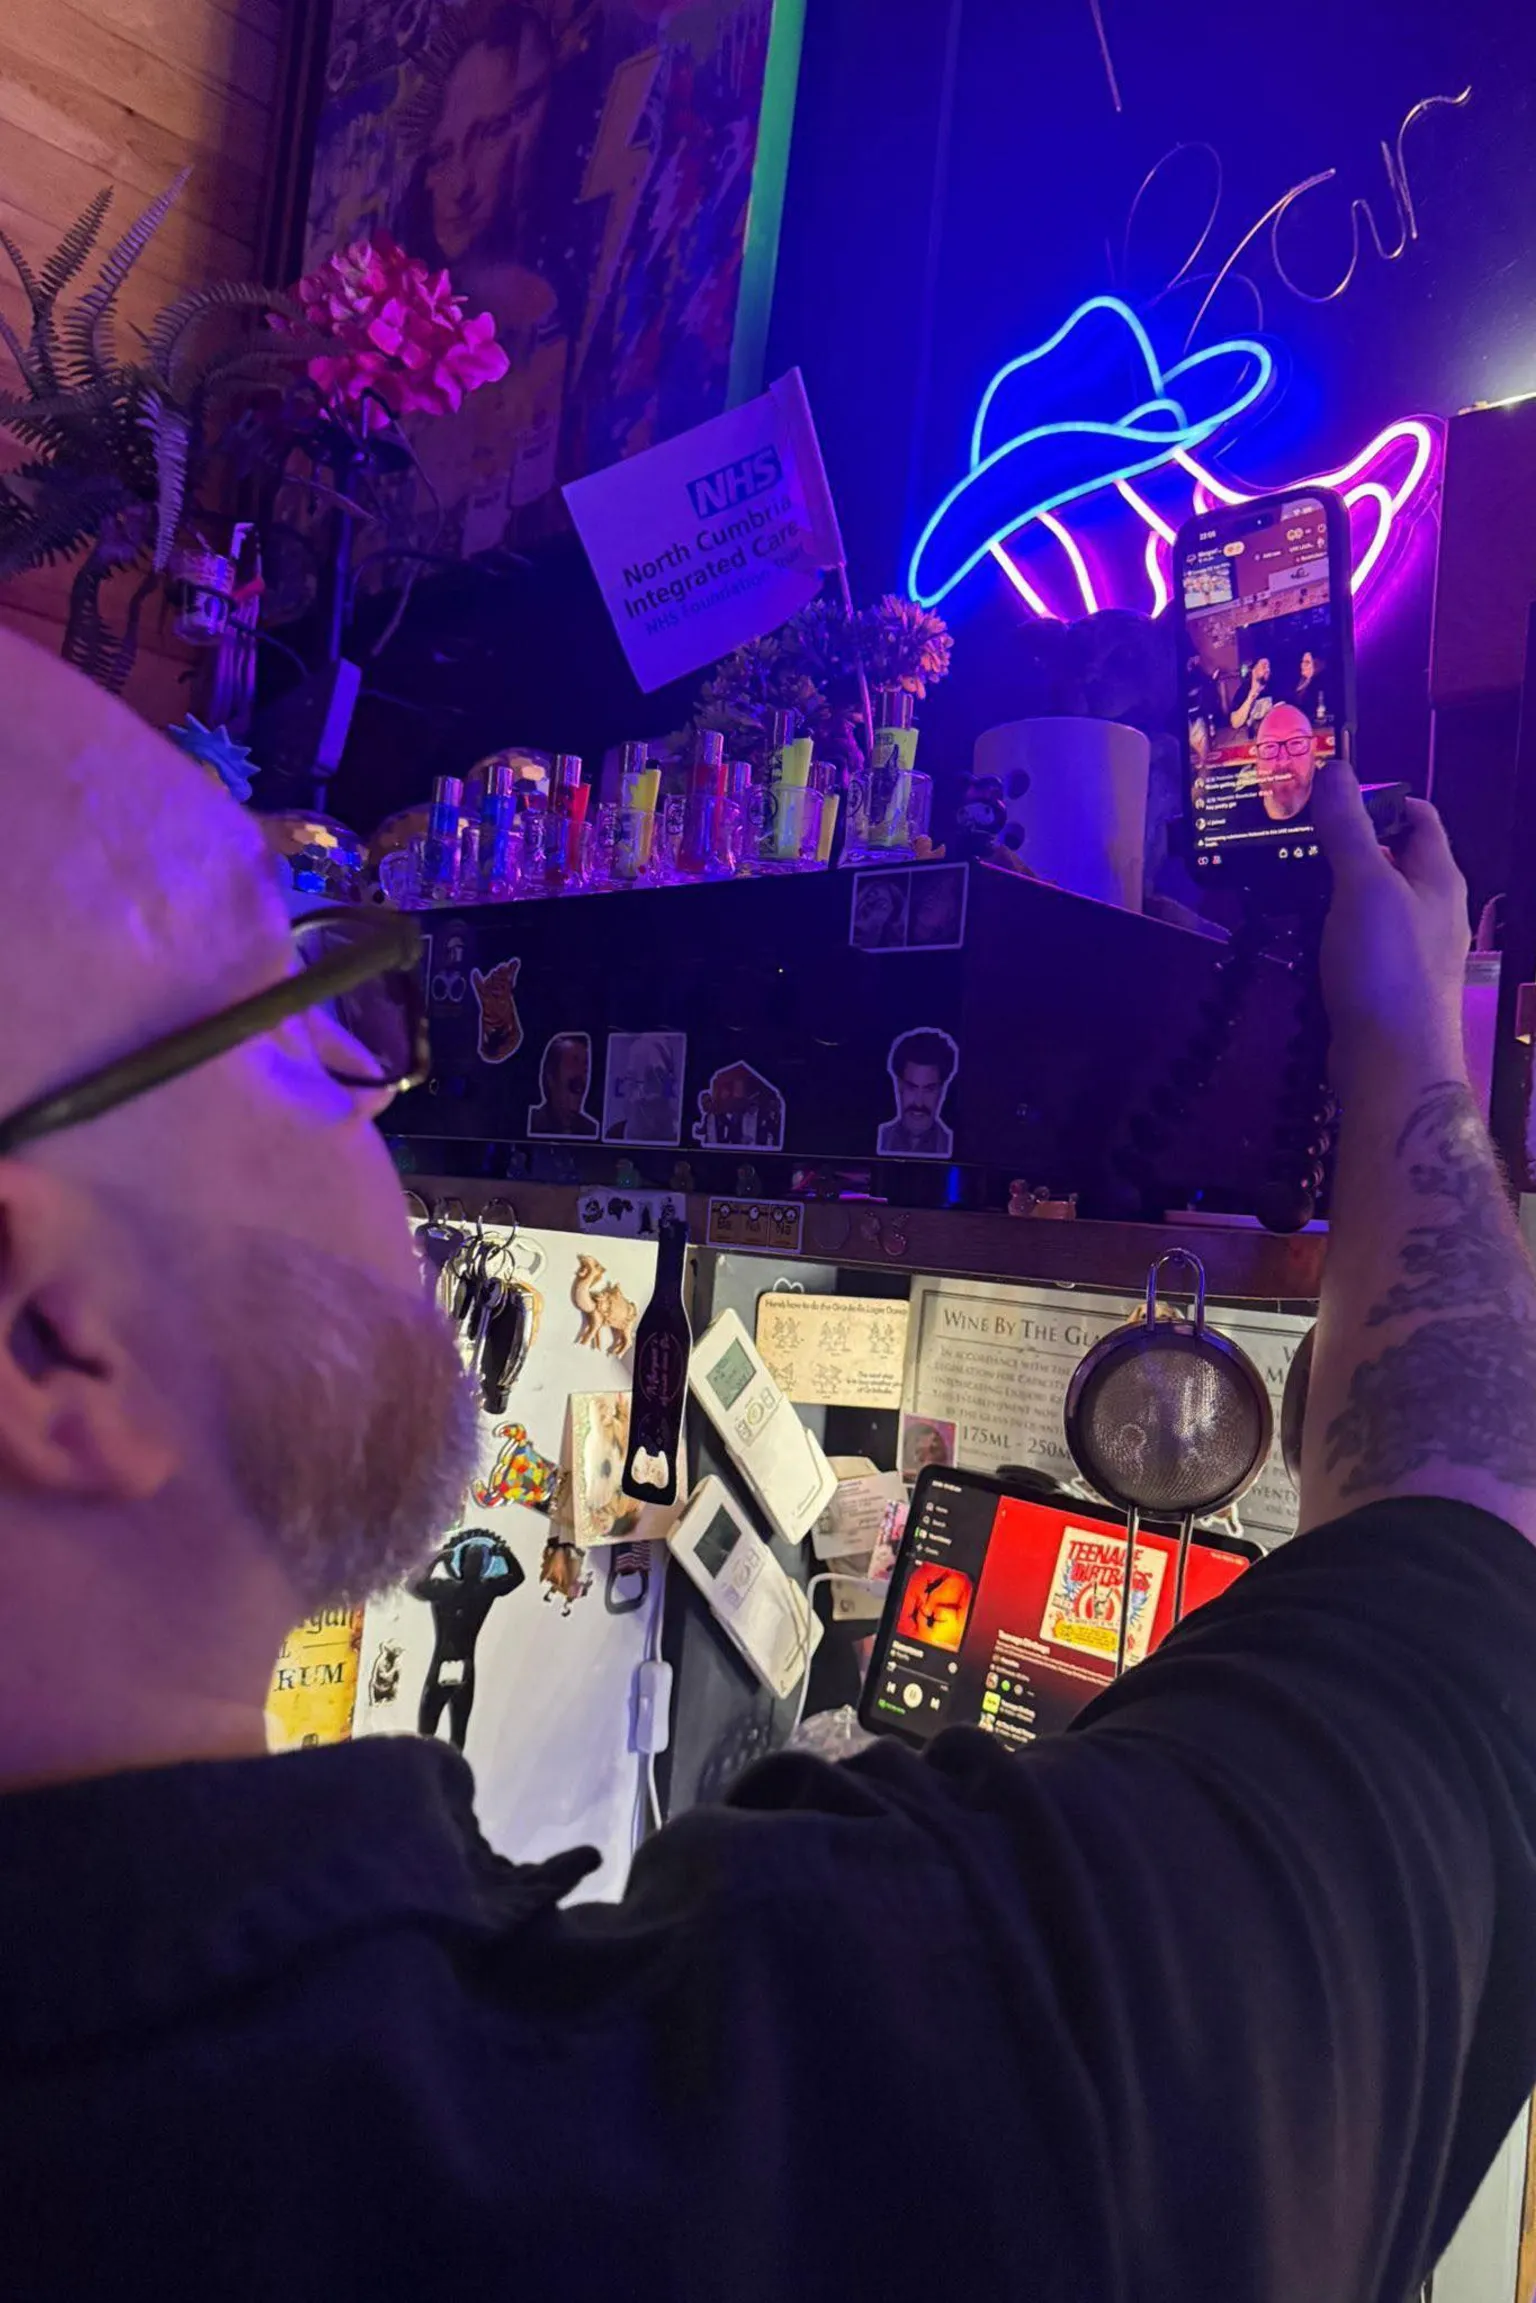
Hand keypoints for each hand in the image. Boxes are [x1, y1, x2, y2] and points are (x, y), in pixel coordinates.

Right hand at [1312, 758, 1468, 1088]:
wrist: (1393, 1065)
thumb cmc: (1386, 968)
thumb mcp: (1364, 887)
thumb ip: (1347, 829)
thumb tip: (1334, 768)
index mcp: (1438, 877)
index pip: (1418, 816)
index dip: (1377, 798)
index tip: (1325, 797)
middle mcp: (1431, 908)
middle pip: (1387, 858)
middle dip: (1341, 844)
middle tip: (1287, 836)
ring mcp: (1408, 948)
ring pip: (1366, 902)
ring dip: (1327, 890)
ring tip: (1279, 880)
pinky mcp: (1382, 982)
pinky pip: (1353, 941)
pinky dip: (1324, 930)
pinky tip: (1292, 935)